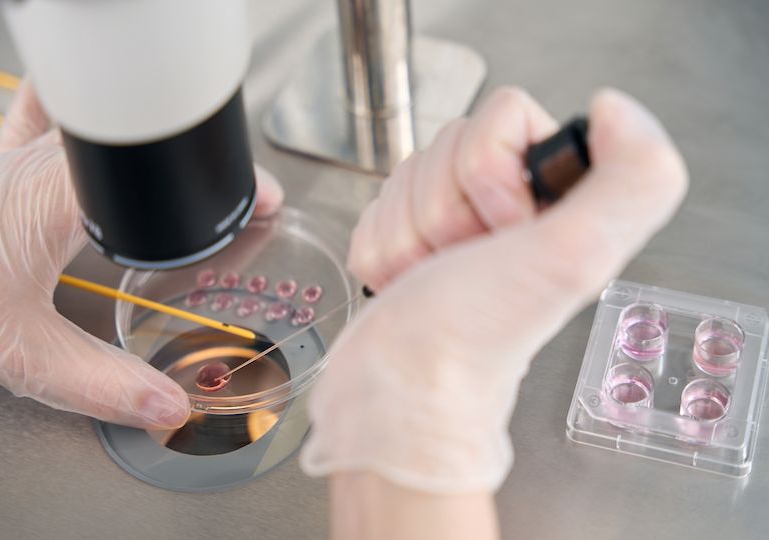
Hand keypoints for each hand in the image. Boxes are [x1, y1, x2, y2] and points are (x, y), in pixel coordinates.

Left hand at [0, 80, 283, 428]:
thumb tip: (166, 406)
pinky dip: (80, 122)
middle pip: (137, 144)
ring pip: (95, 127)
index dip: (214, 185)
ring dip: (142, 142)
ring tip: (178, 162)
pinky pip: (47, 125)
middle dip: (191, 167)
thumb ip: (100, 382)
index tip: (260, 200)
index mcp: (55, 201)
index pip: (155, 175)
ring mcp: (14, 163)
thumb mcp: (20, 353)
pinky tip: (88, 128)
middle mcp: (37, 169)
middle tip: (230, 195)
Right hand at [301, 88, 687, 492]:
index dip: (487, 167)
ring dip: (408, 234)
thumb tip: (616, 110)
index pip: (504, 113)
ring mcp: (455, 227)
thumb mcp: (573, 256)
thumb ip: (631, 180)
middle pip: (447, 144)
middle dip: (442, 209)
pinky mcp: (408, 244)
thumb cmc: (475, 338)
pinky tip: (407, 285)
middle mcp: (510, 210)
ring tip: (435, 279)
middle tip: (466, 261)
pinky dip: (382, 251)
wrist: (401, 394)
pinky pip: (376, 208)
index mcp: (557, 201)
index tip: (501, 229)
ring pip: (406, 175)